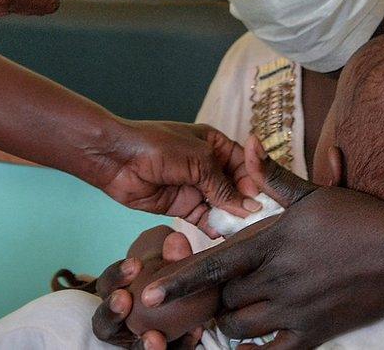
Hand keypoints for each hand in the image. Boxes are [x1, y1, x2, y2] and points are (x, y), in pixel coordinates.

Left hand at [90, 121, 259, 233]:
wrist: (116, 158)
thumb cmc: (157, 146)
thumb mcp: (198, 161)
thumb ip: (224, 186)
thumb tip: (250, 207)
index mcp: (217, 145)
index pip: (246, 165)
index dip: (257, 183)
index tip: (267, 202)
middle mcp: (210, 166)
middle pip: (237, 188)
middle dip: (248, 204)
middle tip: (260, 224)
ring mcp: (197, 187)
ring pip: (223, 206)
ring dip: (233, 218)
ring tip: (246, 234)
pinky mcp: (183, 206)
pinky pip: (205, 219)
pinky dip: (215, 228)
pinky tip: (225, 237)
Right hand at [93, 227, 203, 349]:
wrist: (185, 301)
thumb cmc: (167, 279)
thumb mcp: (169, 264)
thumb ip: (173, 255)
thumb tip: (176, 240)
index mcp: (115, 294)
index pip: (107, 285)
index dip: (117, 276)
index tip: (134, 264)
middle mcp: (119, 323)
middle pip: (104, 323)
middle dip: (112, 312)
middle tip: (123, 299)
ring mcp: (135, 341)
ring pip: (131, 348)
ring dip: (140, 345)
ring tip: (153, 338)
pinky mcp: (159, 349)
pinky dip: (181, 345)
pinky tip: (194, 333)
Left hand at [140, 160, 383, 348]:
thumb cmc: (360, 219)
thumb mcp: (315, 193)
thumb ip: (273, 176)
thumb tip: (247, 142)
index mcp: (274, 243)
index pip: (215, 264)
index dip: (179, 279)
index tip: (150, 290)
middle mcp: (278, 280)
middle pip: (223, 297)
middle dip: (211, 296)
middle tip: (207, 292)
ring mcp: (295, 311)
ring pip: (240, 327)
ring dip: (228, 322)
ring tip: (228, 312)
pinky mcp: (313, 334)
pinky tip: (244, 349)